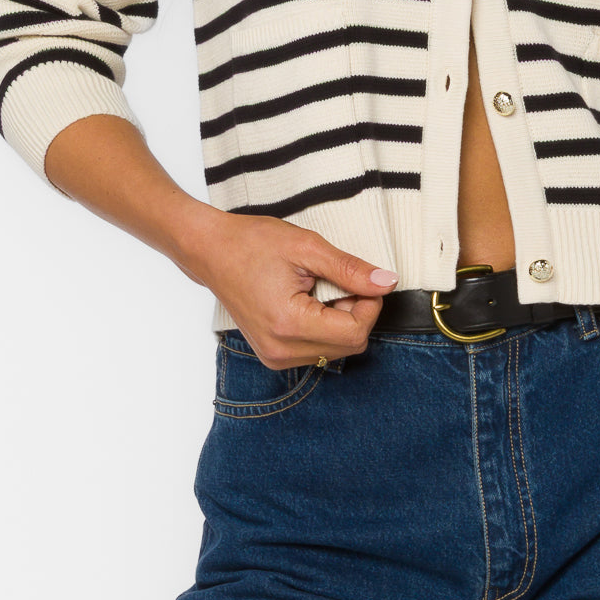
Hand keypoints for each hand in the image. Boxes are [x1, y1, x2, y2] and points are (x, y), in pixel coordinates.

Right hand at [173, 204, 399, 369]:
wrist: (211, 251)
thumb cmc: (252, 243)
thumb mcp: (307, 247)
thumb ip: (350, 269)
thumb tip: (387, 282)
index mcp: (289, 324)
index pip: (355, 332)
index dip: (369, 305)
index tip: (362, 280)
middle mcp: (281, 350)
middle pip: (349, 346)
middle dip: (357, 313)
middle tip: (340, 282)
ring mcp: (275, 357)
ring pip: (336, 350)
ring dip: (341, 321)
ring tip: (319, 290)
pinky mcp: (273, 355)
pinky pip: (317, 350)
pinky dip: (325, 328)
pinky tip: (310, 303)